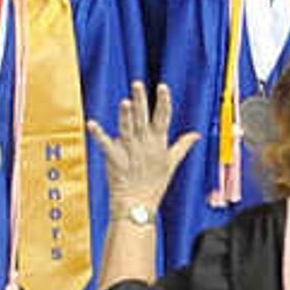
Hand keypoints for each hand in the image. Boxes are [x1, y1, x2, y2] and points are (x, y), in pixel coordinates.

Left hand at [89, 83, 202, 216]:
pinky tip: (91, 124)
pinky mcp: (115, 159)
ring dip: (125, 116)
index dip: (163, 102)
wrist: (138, 205)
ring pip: (127, 129)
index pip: (163, 119)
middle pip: (143, 119)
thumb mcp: (172, 163)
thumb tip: (197, 134)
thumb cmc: (155, 184)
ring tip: (125, 102)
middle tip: (137, 84)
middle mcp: (144, 144)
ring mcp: (129, 152)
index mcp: (158, 143)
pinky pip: (106, 145)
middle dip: (141, 101)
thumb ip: (183, 145)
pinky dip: (98, 135)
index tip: (162, 86)